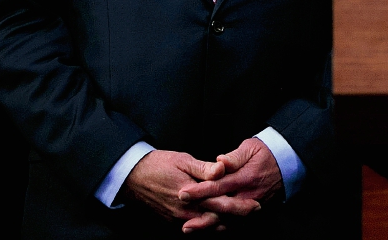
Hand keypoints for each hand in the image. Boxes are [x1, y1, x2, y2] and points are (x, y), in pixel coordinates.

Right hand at [124, 149, 257, 231]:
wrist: (132, 178)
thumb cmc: (158, 165)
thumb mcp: (182, 160)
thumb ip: (204, 168)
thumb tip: (222, 169)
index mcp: (191, 195)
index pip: (220, 204)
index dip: (239, 205)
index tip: (255, 204)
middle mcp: (185, 211)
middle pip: (216, 218)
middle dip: (236, 216)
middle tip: (254, 209)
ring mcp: (179, 218)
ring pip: (207, 225)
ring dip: (224, 221)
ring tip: (242, 214)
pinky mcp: (174, 220)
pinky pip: (196, 225)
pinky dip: (210, 223)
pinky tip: (221, 217)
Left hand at [178, 137, 281, 228]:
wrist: (289, 163)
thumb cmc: (267, 153)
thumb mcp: (251, 148)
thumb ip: (234, 157)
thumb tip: (218, 162)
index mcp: (246, 177)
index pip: (219, 186)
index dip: (200, 191)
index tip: (183, 192)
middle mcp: (249, 195)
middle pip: (221, 208)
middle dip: (199, 212)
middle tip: (181, 215)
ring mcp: (252, 205)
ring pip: (228, 220)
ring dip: (207, 225)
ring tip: (188, 227)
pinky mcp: (255, 211)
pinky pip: (236, 223)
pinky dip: (220, 227)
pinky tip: (206, 228)